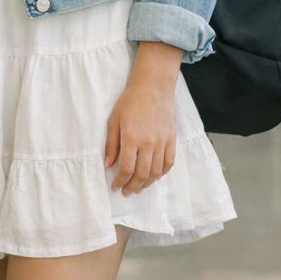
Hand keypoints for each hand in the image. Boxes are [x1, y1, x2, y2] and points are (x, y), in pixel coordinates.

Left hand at [105, 42, 180, 194]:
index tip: (115, 187)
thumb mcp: (114, 120)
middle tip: (126, 192)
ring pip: (156, 172)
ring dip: (146, 184)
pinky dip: (161, 174)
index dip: (120, 181)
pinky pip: (169, 163)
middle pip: (142, 174)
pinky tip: (153, 177)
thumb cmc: (130, 102)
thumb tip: (108, 165)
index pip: (126, 168)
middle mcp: (148, 143)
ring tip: (138, 188)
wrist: (153, 87)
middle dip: (132, 186)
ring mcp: (162, 142)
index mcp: (131, 138)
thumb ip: (111, 144)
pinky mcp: (172, 140)